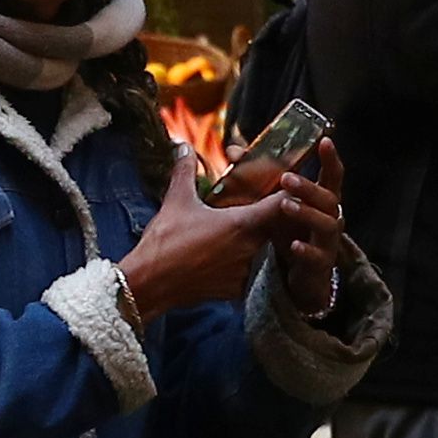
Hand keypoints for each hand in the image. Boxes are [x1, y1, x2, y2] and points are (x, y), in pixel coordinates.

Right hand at [118, 149, 324, 319]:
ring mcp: (245, 271)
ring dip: (257, 241)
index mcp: (242, 223)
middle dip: (271, 217)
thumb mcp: (176, 201)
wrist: (150, 283)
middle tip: (259, 207)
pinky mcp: (236, 290)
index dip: (286, 194)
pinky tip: (226, 257)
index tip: (282, 187)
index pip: (282, 204)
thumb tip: (183, 147)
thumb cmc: (165, 242)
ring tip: (239, 233)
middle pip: (276, 228)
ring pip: (263, 251)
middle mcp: (250, 248)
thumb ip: (185, 171)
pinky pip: (249, 273)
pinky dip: (243, 264)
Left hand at [274, 139, 353, 312]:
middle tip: (286, 178)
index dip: (330, 159)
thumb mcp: (276, 205)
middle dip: (308, 186)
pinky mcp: (320, 265)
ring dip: (306, 213)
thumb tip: (235, 151)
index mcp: (322, 201)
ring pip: (326, 224)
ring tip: (285, 205)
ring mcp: (328, 242)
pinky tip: (293, 245)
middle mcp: (330, 218)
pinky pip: (317, 257)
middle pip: (328, 198)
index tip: (325, 141)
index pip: (332, 176)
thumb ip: (259, 177)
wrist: (303, 278)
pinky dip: (306, 250)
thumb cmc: (289, 232)